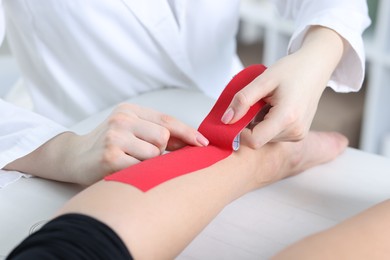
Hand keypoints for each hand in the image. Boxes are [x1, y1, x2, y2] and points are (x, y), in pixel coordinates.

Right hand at [66, 103, 208, 183]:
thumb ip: (155, 131)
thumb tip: (191, 142)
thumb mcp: (130, 129)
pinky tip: (124, 169)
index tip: (203, 143)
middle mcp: (122, 119)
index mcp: (130, 110)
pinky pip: (141, 168)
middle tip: (143, 154)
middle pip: (163, 137)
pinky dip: (138, 172)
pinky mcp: (109, 157)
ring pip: (154, 154)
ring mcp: (115, 137)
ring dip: (148, 162)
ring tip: (130, 161)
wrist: (73, 156)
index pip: (167, 120)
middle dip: (160, 150)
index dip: (188, 132)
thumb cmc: (109, 144)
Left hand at [221, 26, 344, 147]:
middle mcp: (295, 131)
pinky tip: (274, 109)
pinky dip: (267, 124)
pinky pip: (273, 136)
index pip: (254, 141)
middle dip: (249, 125)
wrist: (316, 67)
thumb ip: (242, 100)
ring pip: (264, 138)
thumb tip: (226, 120)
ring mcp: (298, 135)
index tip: (236, 115)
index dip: (239, 132)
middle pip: (258, 139)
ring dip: (258, 124)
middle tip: (256, 102)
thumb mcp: (263, 80)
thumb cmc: (292, 70)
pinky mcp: (299, 135)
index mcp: (287, 118)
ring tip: (268, 104)